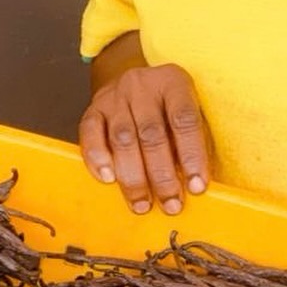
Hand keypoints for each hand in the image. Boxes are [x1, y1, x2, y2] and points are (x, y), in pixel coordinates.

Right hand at [79, 64, 211, 214]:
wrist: (134, 83)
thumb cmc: (167, 107)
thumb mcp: (190, 111)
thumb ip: (193, 141)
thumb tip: (195, 184)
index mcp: (173, 82)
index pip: (184, 120)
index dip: (192, 156)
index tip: (197, 187)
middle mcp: (141, 85)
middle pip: (151, 134)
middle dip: (162, 175)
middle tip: (170, 205)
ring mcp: (114, 96)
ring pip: (122, 139)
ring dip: (133, 177)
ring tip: (142, 204)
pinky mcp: (93, 109)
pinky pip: (90, 134)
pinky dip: (98, 159)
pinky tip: (108, 180)